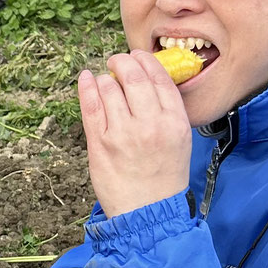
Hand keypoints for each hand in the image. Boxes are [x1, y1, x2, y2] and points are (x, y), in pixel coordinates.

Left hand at [79, 51, 193, 217]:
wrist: (149, 211)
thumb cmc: (164, 176)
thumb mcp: (180, 139)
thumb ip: (167, 110)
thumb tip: (148, 80)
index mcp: (175, 120)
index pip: (159, 77)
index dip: (145, 61)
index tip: (137, 56)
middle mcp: (150, 123)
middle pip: (133, 77)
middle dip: (122, 62)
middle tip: (117, 61)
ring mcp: (123, 133)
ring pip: (109, 88)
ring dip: (106, 79)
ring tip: (106, 81)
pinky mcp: (100, 144)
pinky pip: (90, 106)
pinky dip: (87, 87)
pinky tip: (87, 79)